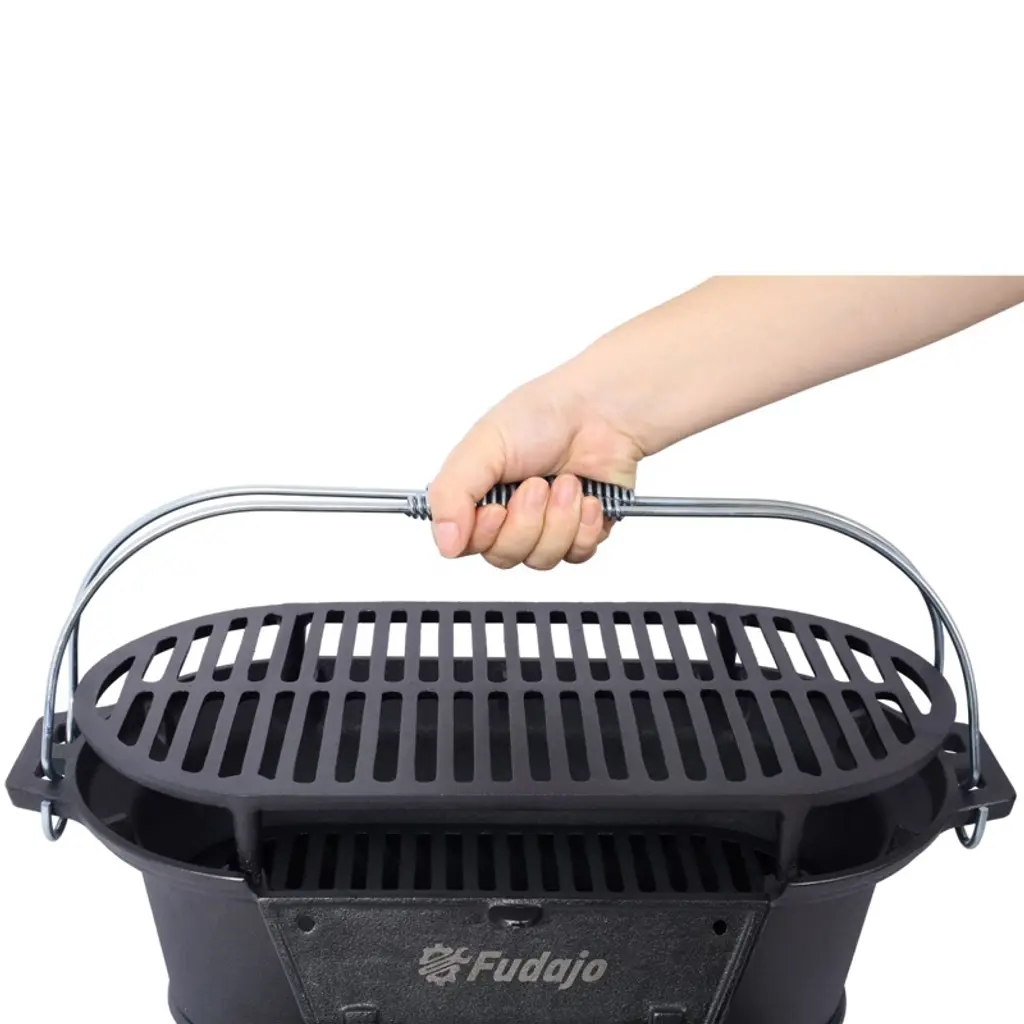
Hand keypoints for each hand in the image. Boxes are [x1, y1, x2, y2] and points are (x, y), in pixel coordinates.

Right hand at [427, 365, 643, 568]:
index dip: (484, 535)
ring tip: (568, 483)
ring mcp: (547, 525)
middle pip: (504, 556)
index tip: (497, 508)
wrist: (604, 410)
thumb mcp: (483, 444)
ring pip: (541, 559)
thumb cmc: (545, 414)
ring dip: (559, 519)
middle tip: (538, 485)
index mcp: (479, 493)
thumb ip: (451, 494)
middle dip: (526, 521)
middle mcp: (510, 514)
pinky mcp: (582, 531)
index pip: (467, 544)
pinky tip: (588, 497)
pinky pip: (577, 554)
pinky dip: (584, 525)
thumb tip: (445, 543)